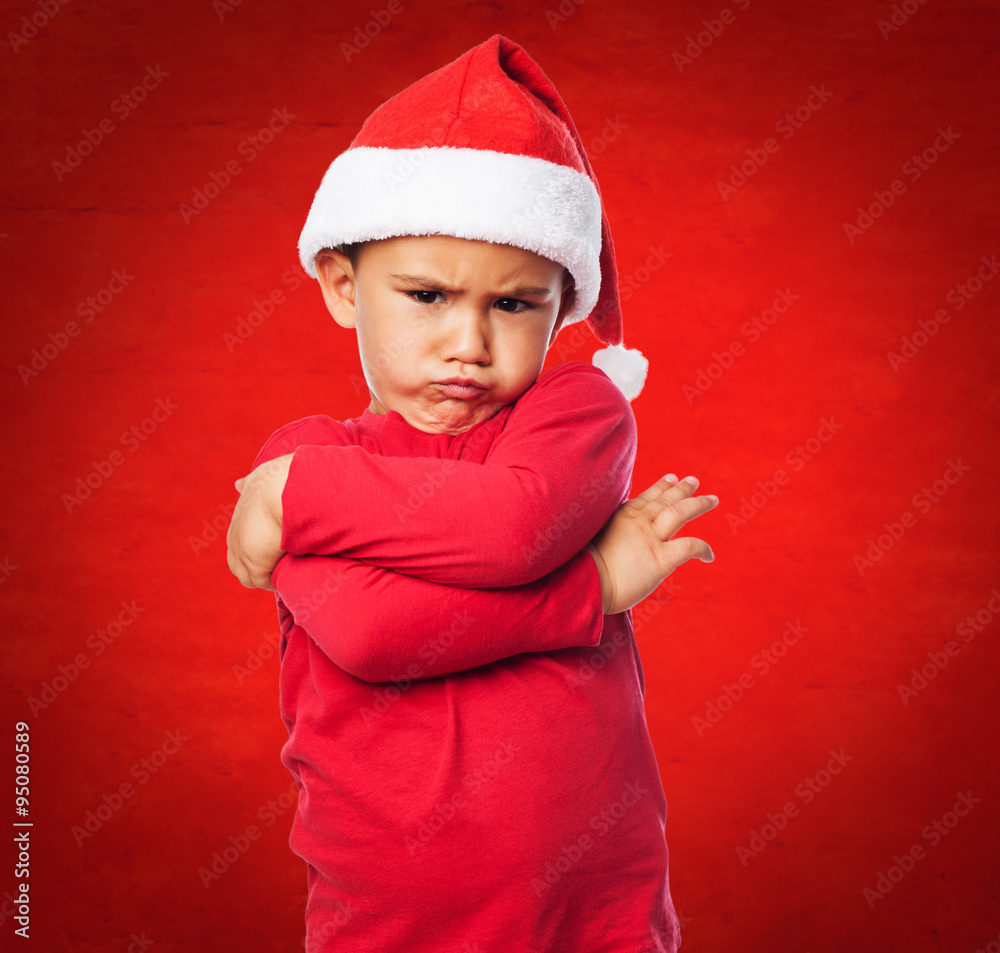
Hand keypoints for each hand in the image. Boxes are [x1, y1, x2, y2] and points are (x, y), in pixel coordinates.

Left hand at [226, 454, 293, 589]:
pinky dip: (275, 582)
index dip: (253, 549)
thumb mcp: (257, 479)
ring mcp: (244, 555)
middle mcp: (235, 541)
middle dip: (255, 567)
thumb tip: (238, 484)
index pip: (238, 544)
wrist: (280, 492)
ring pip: (248, 577)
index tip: (270, 549)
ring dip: (264, 577)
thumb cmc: (275, 482)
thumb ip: (248, 483)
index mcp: (237, 522)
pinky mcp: (256, 566)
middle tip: (276, 565)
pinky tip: (288, 576)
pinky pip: (264, 582)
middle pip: (237, 565)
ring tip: (283, 573)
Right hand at [585, 474, 716, 614]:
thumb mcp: (589, 540)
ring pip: (680, 513)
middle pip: (665, 499)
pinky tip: (709, 556)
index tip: (671, 478)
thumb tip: (608, 545)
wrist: (582, 582)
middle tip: (693, 481)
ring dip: (698, 504)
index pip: (645, 497)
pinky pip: (689, 547)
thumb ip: (606, 536)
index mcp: (620, 517)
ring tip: (712, 499)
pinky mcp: (660, 558)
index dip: (660, 487)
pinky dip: (703, 549)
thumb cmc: (581, 568)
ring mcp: (650, 538)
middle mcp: (637, 522)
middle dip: (682, 489)